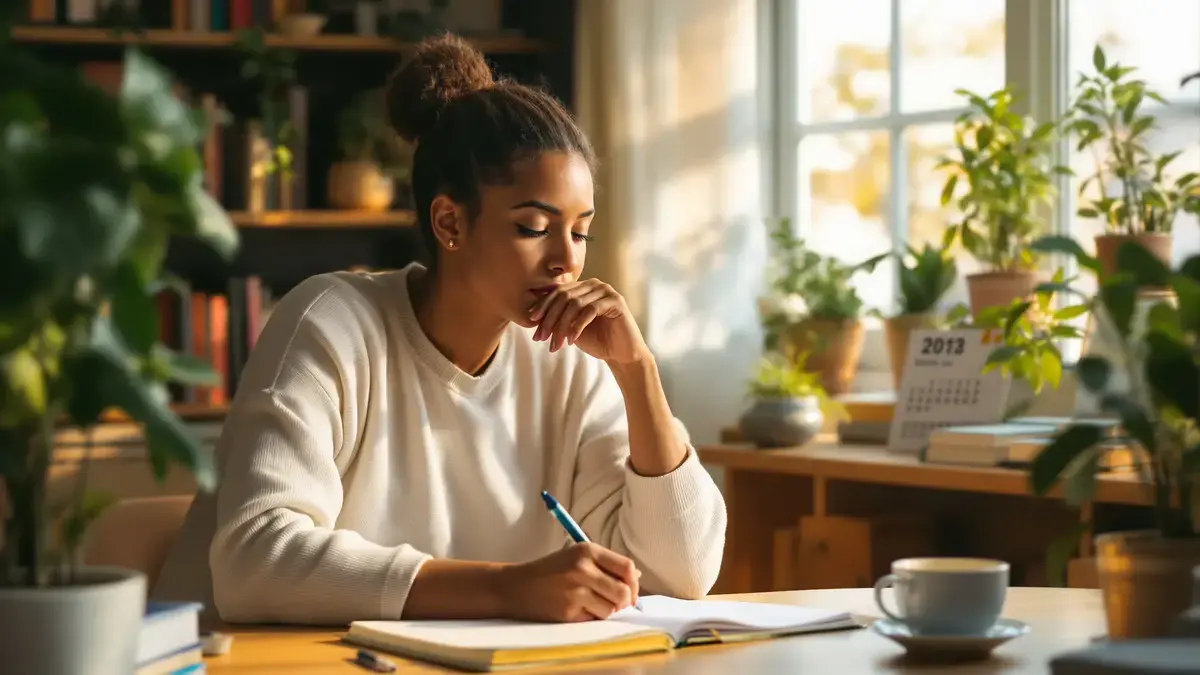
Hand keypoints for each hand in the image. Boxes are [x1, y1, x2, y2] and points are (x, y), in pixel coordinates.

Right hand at [498, 543, 640, 622]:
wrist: (516, 586)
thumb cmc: (551, 571)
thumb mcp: (577, 558)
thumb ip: (606, 565)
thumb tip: (636, 577)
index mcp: (587, 550)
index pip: (626, 566)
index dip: (634, 583)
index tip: (631, 592)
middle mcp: (583, 568)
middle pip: (623, 592)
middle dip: (623, 601)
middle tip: (613, 602)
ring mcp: (575, 590)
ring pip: (611, 609)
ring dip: (605, 610)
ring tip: (590, 603)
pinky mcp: (568, 610)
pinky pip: (594, 619)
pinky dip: (590, 617)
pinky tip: (576, 609)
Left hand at [529, 280, 648, 363]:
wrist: (620, 354)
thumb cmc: (595, 340)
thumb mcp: (570, 328)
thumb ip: (556, 318)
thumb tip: (531, 315)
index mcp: (582, 287)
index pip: (557, 291)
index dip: (543, 306)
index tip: (532, 322)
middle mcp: (594, 284)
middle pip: (564, 296)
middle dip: (550, 318)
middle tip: (541, 337)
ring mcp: (606, 290)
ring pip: (575, 304)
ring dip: (562, 326)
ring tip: (556, 344)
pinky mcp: (616, 301)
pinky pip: (590, 310)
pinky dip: (577, 326)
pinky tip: (572, 340)